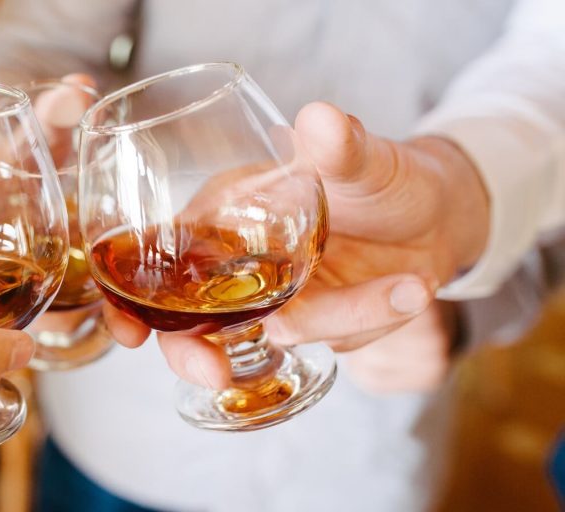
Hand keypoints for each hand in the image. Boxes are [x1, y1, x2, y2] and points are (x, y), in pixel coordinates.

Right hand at [106, 102, 488, 388]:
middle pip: (186, 324)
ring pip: (274, 334)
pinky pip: (329, 339)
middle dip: (193, 353)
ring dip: (340, 318)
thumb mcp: (363, 158)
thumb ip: (341, 147)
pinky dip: (371, 320)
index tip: (127, 333)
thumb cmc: (382, 176)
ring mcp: (274, 300)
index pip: (150, 261)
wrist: (439, 218)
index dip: (125, 301)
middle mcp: (235, 264)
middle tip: (215, 369)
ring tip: (407, 285)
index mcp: (219, 216)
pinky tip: (409, 290)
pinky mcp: (316, 325)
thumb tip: (321, 119)